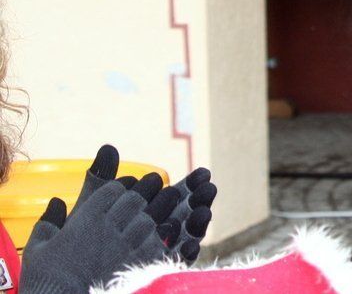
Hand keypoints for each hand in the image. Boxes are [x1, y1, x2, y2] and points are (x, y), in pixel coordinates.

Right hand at [20, 174, 183, 292]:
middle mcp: (110, 227)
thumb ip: (47, 223)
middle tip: (147, 193)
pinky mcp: (140, 264)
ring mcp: (127, 245)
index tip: (122, 192)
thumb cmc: (47, 280)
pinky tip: (155, 240)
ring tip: (153, 214)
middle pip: (135, 199)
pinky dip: (158, 238)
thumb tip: (56, 202)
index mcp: (87, 219)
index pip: (113, 189)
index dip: (120, 187)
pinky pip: (158, 242)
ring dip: (151, 216)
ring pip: (149, 219)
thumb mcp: (37, 250)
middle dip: (141, 194)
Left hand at [71, 145, 213, 263]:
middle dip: (202, 200)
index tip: (203, 173)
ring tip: (203, 212)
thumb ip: (104, 178)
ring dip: (199, 224)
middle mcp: (165, 228)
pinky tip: (189, 245)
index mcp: (156, 209)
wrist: (75, 270)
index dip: (194, 183)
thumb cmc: (85, 235)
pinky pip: (177, 263)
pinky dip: (186, 254)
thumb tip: (107, 147)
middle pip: (190, 212)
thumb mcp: (95, 204)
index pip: (180, 193)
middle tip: (209, 188)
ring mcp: (165, 249)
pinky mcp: (159, 267)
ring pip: (188, 235)